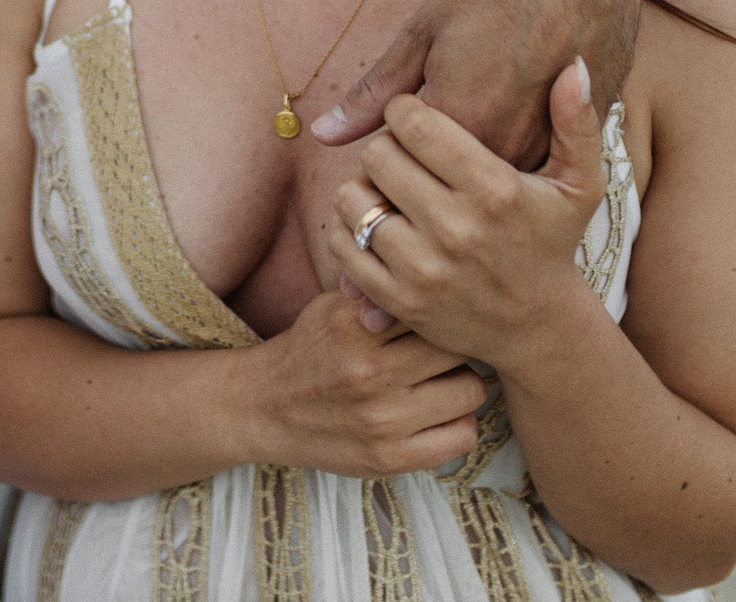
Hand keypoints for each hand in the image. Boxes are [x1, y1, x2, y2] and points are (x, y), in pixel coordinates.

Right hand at [234, 290, 488, 478]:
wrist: (264, 407)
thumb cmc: (310, 350)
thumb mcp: (332, 307)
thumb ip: (378, 292)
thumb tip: (430, 276)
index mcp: (353, 326)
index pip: (431, 307)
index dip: (442, 310)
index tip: (439, 316)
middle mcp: (367, 373)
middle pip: (458, 348)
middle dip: (456, 346)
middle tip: (443, 351)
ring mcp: (380, 421)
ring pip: (471, 391)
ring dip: (461, 385)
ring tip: (440, 382)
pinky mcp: (390, 459)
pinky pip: (462, 436)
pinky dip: (457, 423)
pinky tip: (435, 414)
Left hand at [311, 0, 650, 168]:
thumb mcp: (424, 31)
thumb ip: (374, 93)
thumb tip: (323, 136)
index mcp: (459, 118)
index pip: (395, 169)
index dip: (388, 148)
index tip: (397, 122)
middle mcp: (505, 145)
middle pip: (439, 189)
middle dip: (421, 170)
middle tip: (430, 123)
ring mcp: (547, 148)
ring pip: (485, 190)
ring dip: (467, 173)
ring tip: (476, 114)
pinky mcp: (579, 143)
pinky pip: (526, 175)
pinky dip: (509, 162)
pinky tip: (512, 118)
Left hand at [327, 63, 605, 372]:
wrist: (537, 327)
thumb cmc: (551, 241)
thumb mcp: (579, 184)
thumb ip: (577, 123)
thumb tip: (577, 65)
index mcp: (494, 191)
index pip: (414, 125)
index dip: (404, 111)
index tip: (415, 116)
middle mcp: (457, 230)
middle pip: (378, 155)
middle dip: (385, 145)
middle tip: (402, 152)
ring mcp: (424, 269)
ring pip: (353, 198)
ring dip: (362, 185)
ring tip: (388, 186)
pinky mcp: (399, 301)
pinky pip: (343, 245)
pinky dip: (349, 227)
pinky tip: (378, 220)